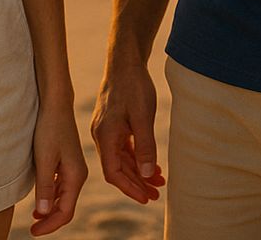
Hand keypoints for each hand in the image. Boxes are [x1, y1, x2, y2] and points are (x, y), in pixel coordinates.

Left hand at [29, 103, 86, 235]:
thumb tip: (44, 213)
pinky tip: (40, 200)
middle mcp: (78, 174)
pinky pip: (61, 186)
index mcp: (76, 176)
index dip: (50, 225)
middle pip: (66, 207)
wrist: (55, 104)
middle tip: (32, 230)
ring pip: (63, 197)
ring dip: (50, 210)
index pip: (65, 211)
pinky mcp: (67, 162)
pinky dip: (51, 197)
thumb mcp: (44, 159)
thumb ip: (45, 186)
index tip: (33, 232)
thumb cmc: (49, 128)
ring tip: (34, 218)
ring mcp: (73, 168)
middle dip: (50, 220)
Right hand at [90, 60, 164, 203]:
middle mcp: (101, 136)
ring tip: (158, 182)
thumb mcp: (143, 117)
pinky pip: (123, 147)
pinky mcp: (113, 124)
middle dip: (136, 183)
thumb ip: (145, 146)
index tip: (146, 198)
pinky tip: (151, 164)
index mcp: (105, 136)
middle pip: (117, 169)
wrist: (125, 62)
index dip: (129, 188)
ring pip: (121, 159)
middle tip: (156, 195)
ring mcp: (106, 130)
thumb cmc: (134, 86)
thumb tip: (148, 174)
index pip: (113, 173)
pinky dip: (136, 157)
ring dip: (138, 171)